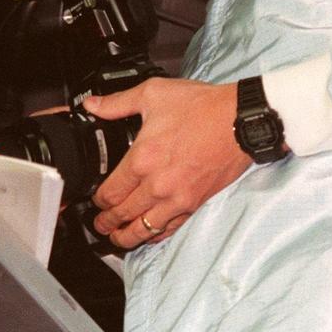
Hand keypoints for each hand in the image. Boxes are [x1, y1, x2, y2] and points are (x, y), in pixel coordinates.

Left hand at [85, 77, 250, 249]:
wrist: (238, 120)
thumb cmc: (201, 107)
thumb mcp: (153, 93)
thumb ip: (117, 102)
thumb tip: (92, 105)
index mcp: (142, 159)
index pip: (110, 192)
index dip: (97, 200)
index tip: (96, 200)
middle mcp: (157, 184)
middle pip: (123, 214)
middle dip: (106, 222)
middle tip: (100, 223)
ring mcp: (177, 198)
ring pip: (143, 229)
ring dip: (126, 236)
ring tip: (117, 237)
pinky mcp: (194, 203)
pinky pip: (169, 228)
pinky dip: (155, 235)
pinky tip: (148, 234)